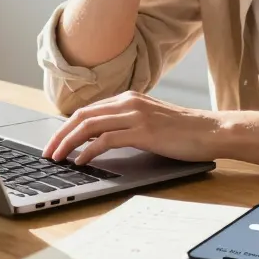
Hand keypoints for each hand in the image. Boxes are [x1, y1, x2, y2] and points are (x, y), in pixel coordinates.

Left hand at [43, 91, 222, 164]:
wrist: (211, 131)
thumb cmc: (183, 131)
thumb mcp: (150, 121)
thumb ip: (127, 124)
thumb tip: (100, 139)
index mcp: (128, 98)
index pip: (88, 110)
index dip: (67, 127)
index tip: (55, 142)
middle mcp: (128, 102)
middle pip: (82, 116)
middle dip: (60, 135)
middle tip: (48, 152)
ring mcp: (135, 115)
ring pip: (89, 126)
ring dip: (68, 143)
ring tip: (57, 157)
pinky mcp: (142, 131)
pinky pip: (106, 140)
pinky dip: (89, 151)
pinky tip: (81, 161)